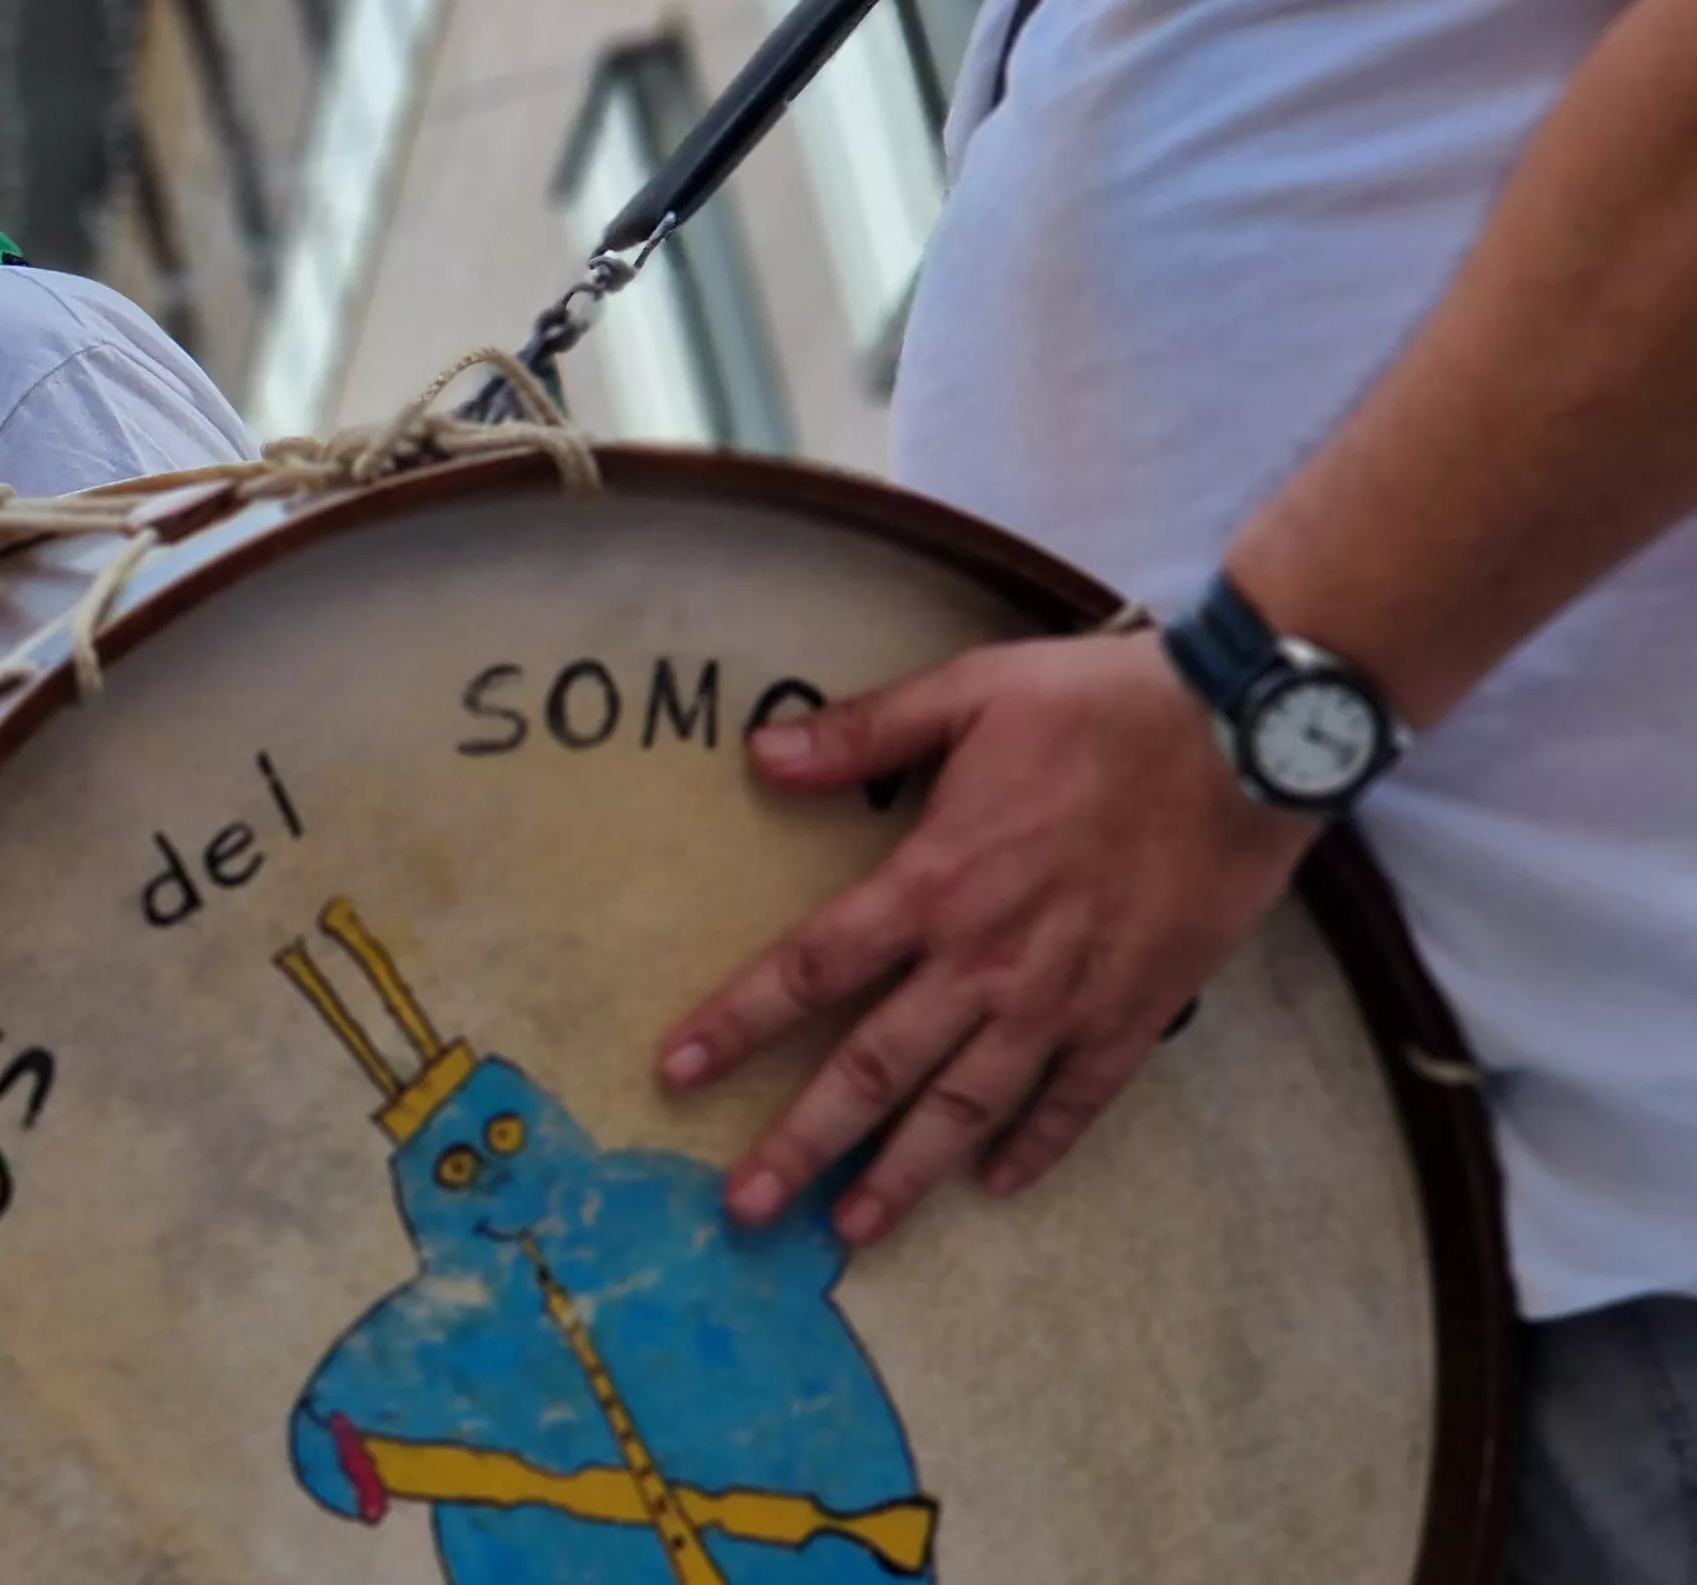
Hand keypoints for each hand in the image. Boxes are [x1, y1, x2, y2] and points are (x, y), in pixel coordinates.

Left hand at [656, 629, 1319, 1245]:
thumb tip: (756, 753)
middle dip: (802, 1144)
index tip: (676, 1074)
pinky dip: (1036, 1146)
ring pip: (966, 1106)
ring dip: (905, 1173)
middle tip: (746, 1208)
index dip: (738, 1023)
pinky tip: (997, 1185)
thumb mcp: (968, 695)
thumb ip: (863, 733)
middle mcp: (986, 960)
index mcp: (932, 883)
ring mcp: (1063, 997)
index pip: (810, 968)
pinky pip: (1077, 1099)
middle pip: (874, 1069)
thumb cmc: (1103, 708)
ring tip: (851, 1230)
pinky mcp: (1136, 1011)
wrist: (1249, 738)